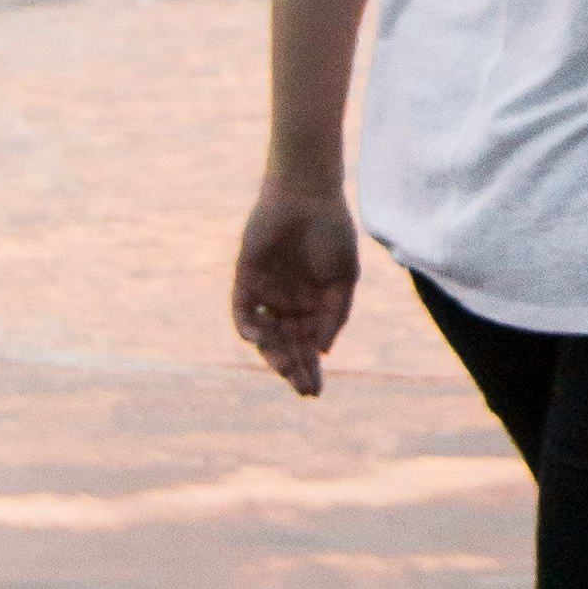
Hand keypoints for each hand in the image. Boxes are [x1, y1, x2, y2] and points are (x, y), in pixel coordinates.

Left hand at [233, 181, 360, 396]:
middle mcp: (288, 303)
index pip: (308, 346)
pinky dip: (248, 327)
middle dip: (294, 369)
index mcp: (313, 305)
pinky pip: (242, 311)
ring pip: (265, 335)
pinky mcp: (245, 279)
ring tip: (286, 368)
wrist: (307, 196)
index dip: (311, 369)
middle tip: (302, 389)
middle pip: (287, 346)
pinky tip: (259, 339)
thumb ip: (335, 315)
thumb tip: (322, 351)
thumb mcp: (345, 278)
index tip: (315, 392)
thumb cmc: (332, 232)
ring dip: (274, 354)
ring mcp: (266, 292)